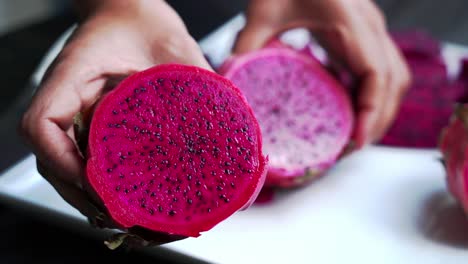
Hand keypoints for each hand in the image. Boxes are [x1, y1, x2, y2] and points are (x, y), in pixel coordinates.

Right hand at [20, 0, 209, 222]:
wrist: (134, 16)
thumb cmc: (144, 22)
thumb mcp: (173, 47)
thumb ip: (194, 81)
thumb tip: (227, 125)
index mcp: (72, 79)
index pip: (43, 127)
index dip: (64, 163)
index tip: (96, 185)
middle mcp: (68, 104)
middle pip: (55, 164)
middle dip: (87, 198)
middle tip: (123, 219)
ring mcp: (77, 118)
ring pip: (68, 170)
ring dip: (94, 201)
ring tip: (130, 222)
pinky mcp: (92, 126)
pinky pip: (87, 161)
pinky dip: (103, 188)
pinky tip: (131, 204)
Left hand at [235, 0, 410, 147]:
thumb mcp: (262, 11)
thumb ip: (247, 46)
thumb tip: (229, 82)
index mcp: (349, 21)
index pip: (376, 72)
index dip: (372, 110)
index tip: (357, 139)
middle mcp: (370, 25)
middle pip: (394, 80)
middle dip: (378, 118)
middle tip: (352, 146)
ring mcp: (371, 28)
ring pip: (394, 76)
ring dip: (380, 108)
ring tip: (355, 134)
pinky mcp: (363, 33)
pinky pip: (380, 68)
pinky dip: (371, 94)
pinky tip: (350, 109)